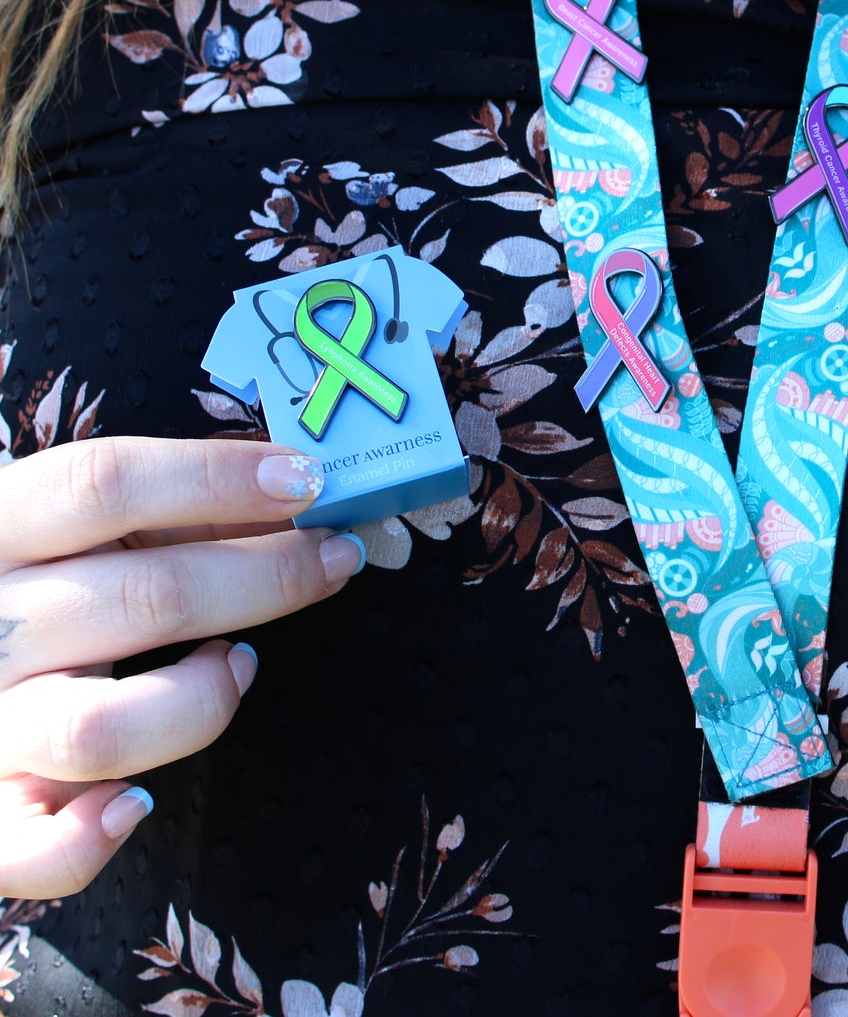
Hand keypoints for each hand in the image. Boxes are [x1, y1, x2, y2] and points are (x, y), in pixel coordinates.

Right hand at [0, 437, 365, 896]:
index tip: (307, 481)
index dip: (215, 478)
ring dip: (200, 698)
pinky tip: (138, 804)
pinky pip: (39, 850)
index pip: (102, 484)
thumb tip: (297, 494)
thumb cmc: (30, 588)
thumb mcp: (78, 530)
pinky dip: (92, 838)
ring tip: (237, 663)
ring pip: (101, 727)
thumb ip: (170, 513)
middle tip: (337, 559)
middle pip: (140, 597)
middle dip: (266, 577)